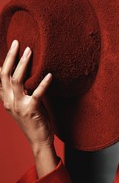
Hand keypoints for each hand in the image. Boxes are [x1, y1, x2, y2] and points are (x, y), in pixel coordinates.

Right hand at [1, 40, 57, 176]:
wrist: (39, 140)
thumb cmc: (34, 121)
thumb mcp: (23, 105)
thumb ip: (21, 92)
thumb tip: (27, 76)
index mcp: (6, 99)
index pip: (0, 77)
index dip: (4, 62)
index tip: (9, 47)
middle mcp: (9, 101)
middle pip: (5, 75)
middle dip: (11, 57)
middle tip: (17, 42)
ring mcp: (19, 106)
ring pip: (17, 80)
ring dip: (23, 64)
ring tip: (30, 51)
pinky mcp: (32, 110)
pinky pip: (37, 93)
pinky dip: (43, 83)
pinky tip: (50, 75)